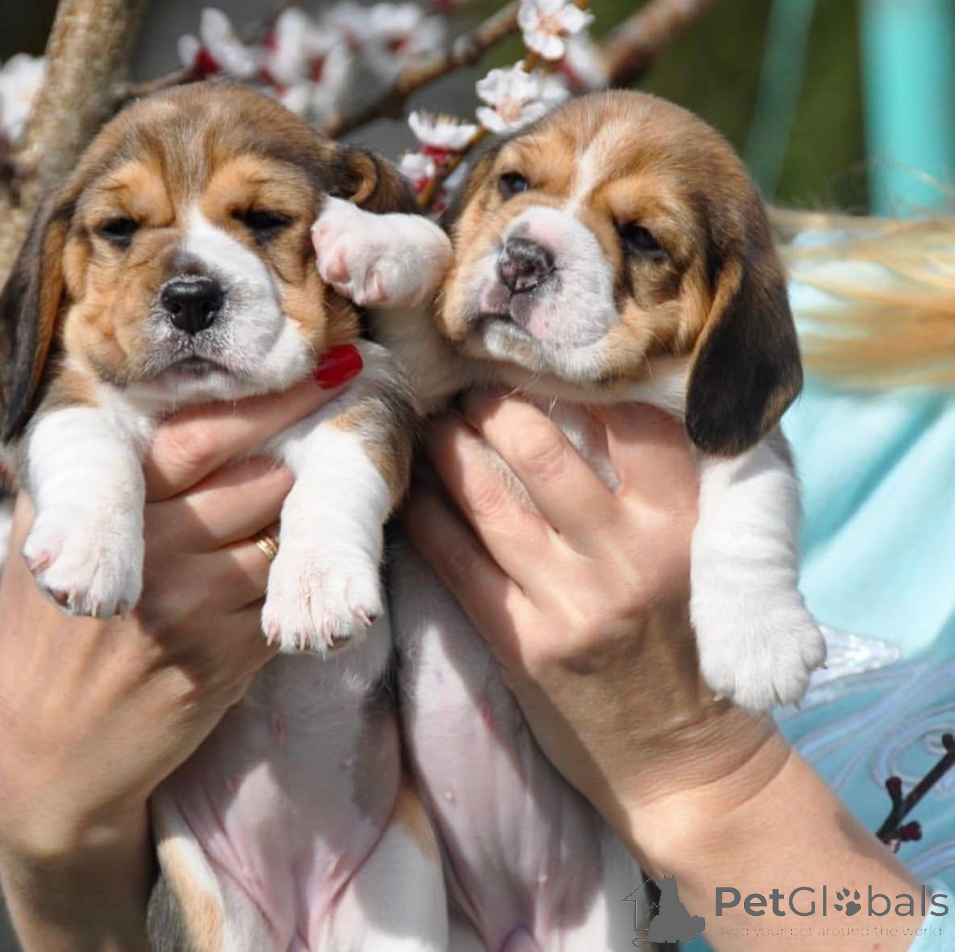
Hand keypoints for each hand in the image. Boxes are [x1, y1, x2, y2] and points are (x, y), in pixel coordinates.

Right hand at [0, 365, 357, 948]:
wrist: (48, 755)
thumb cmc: (49, 634)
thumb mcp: (41, 547)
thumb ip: (91, 482)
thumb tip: (143, 404)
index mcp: (103, 506)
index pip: (203, 436)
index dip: (277, 401)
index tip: (336, 368)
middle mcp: (149, 551)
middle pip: (261, 482)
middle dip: (301, 458)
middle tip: (339, 431)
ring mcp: (191, 607)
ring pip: (283, 538)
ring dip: (300, 523)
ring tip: (302, 508)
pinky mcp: (226, 657)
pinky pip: (282, 596)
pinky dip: (289, 581)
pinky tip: (280, 575)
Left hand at [401, 393, 776, 848]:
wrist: (685, 762)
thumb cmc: (697, 650)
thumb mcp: (704, 561)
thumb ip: (663, 491)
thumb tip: (589, 407)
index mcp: (684, 526)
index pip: (634, 422)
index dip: (582, 376)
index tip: (544, 353)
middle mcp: (627, 556)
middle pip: (540, 450)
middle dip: (492, 405)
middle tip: (468, 383)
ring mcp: (570, 603)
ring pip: (489, 500)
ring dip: (449, 450)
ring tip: (432, 422)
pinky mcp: (523, 646)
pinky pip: (458, 564)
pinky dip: (428, 520)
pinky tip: (411, 491)